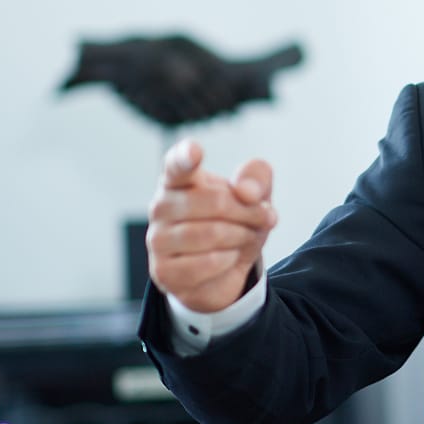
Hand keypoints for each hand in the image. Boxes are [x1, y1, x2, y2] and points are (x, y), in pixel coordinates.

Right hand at [146, 139, 277, 312]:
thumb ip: (256, 179)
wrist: (224, 272)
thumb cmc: (235, 223)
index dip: (185, 156)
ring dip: (241, 236)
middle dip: (248, 212)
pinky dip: (228, 260)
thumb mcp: (255, 196)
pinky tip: (228, 257)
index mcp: (179, 180)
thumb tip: (246, 192)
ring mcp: (158, 240)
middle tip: (265, 218)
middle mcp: (161, 206)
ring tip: (246, 237)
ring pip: (211, 234)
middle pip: (215, 202)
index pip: (177, 164)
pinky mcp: (163, 271)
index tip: (194, 152)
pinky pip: (206, 263)